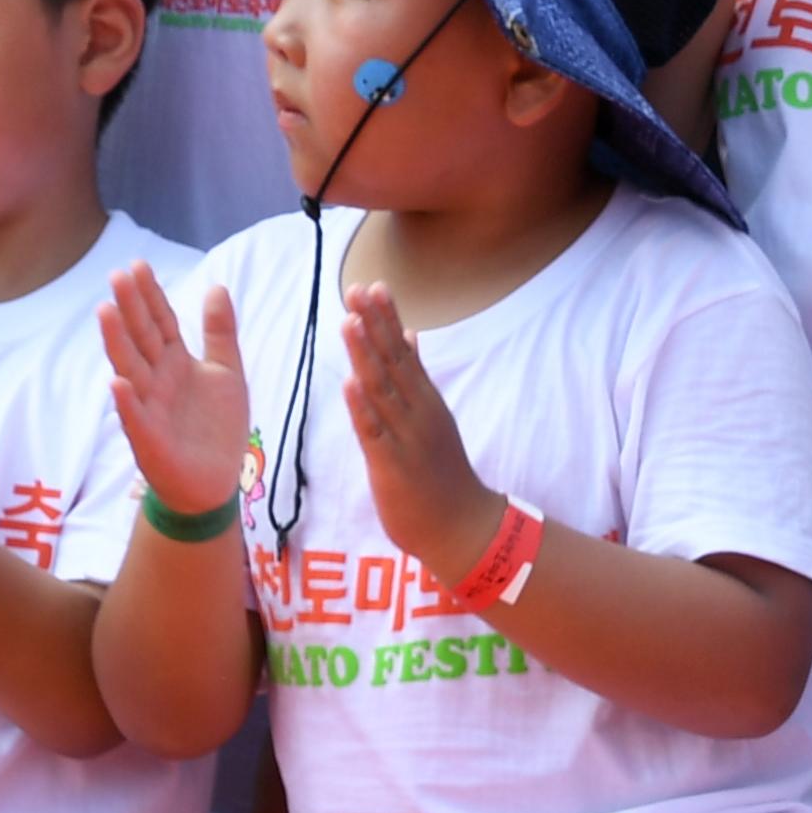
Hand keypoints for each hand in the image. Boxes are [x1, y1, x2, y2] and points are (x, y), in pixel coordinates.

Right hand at [102, 265, 249, 513]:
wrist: (215, 479)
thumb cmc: (216, 425)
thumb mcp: (226, 371)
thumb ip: (220, 332)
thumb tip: (216, 286)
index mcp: (176, 362)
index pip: (161, 322)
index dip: (151, 296)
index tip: (139, 265)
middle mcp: (157, 380)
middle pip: (142, 338)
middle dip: (130, 308)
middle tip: (118, 276)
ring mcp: (150, 408)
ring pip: (130, 370)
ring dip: (117, 343)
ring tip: (106, 312)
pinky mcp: (150, 440)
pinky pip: (135, 418)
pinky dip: (127, 402)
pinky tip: (117, 383)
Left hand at [340, 283, 497, 581]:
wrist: (463, 526)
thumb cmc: (443, 475)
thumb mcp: (433, 417)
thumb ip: (417, 377)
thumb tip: (410, 335)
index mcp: (425, 401)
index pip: (403, 351)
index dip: (386, 319)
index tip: (372, 286)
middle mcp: (418, 412)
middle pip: (392, 361)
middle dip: (373, 324)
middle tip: (356, 288)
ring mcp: (406, 437)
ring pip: (381, 390)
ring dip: (364, 355)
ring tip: (348, 321)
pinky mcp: (391, 465)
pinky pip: (373, 432)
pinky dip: (362, 407)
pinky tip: (349, 383)